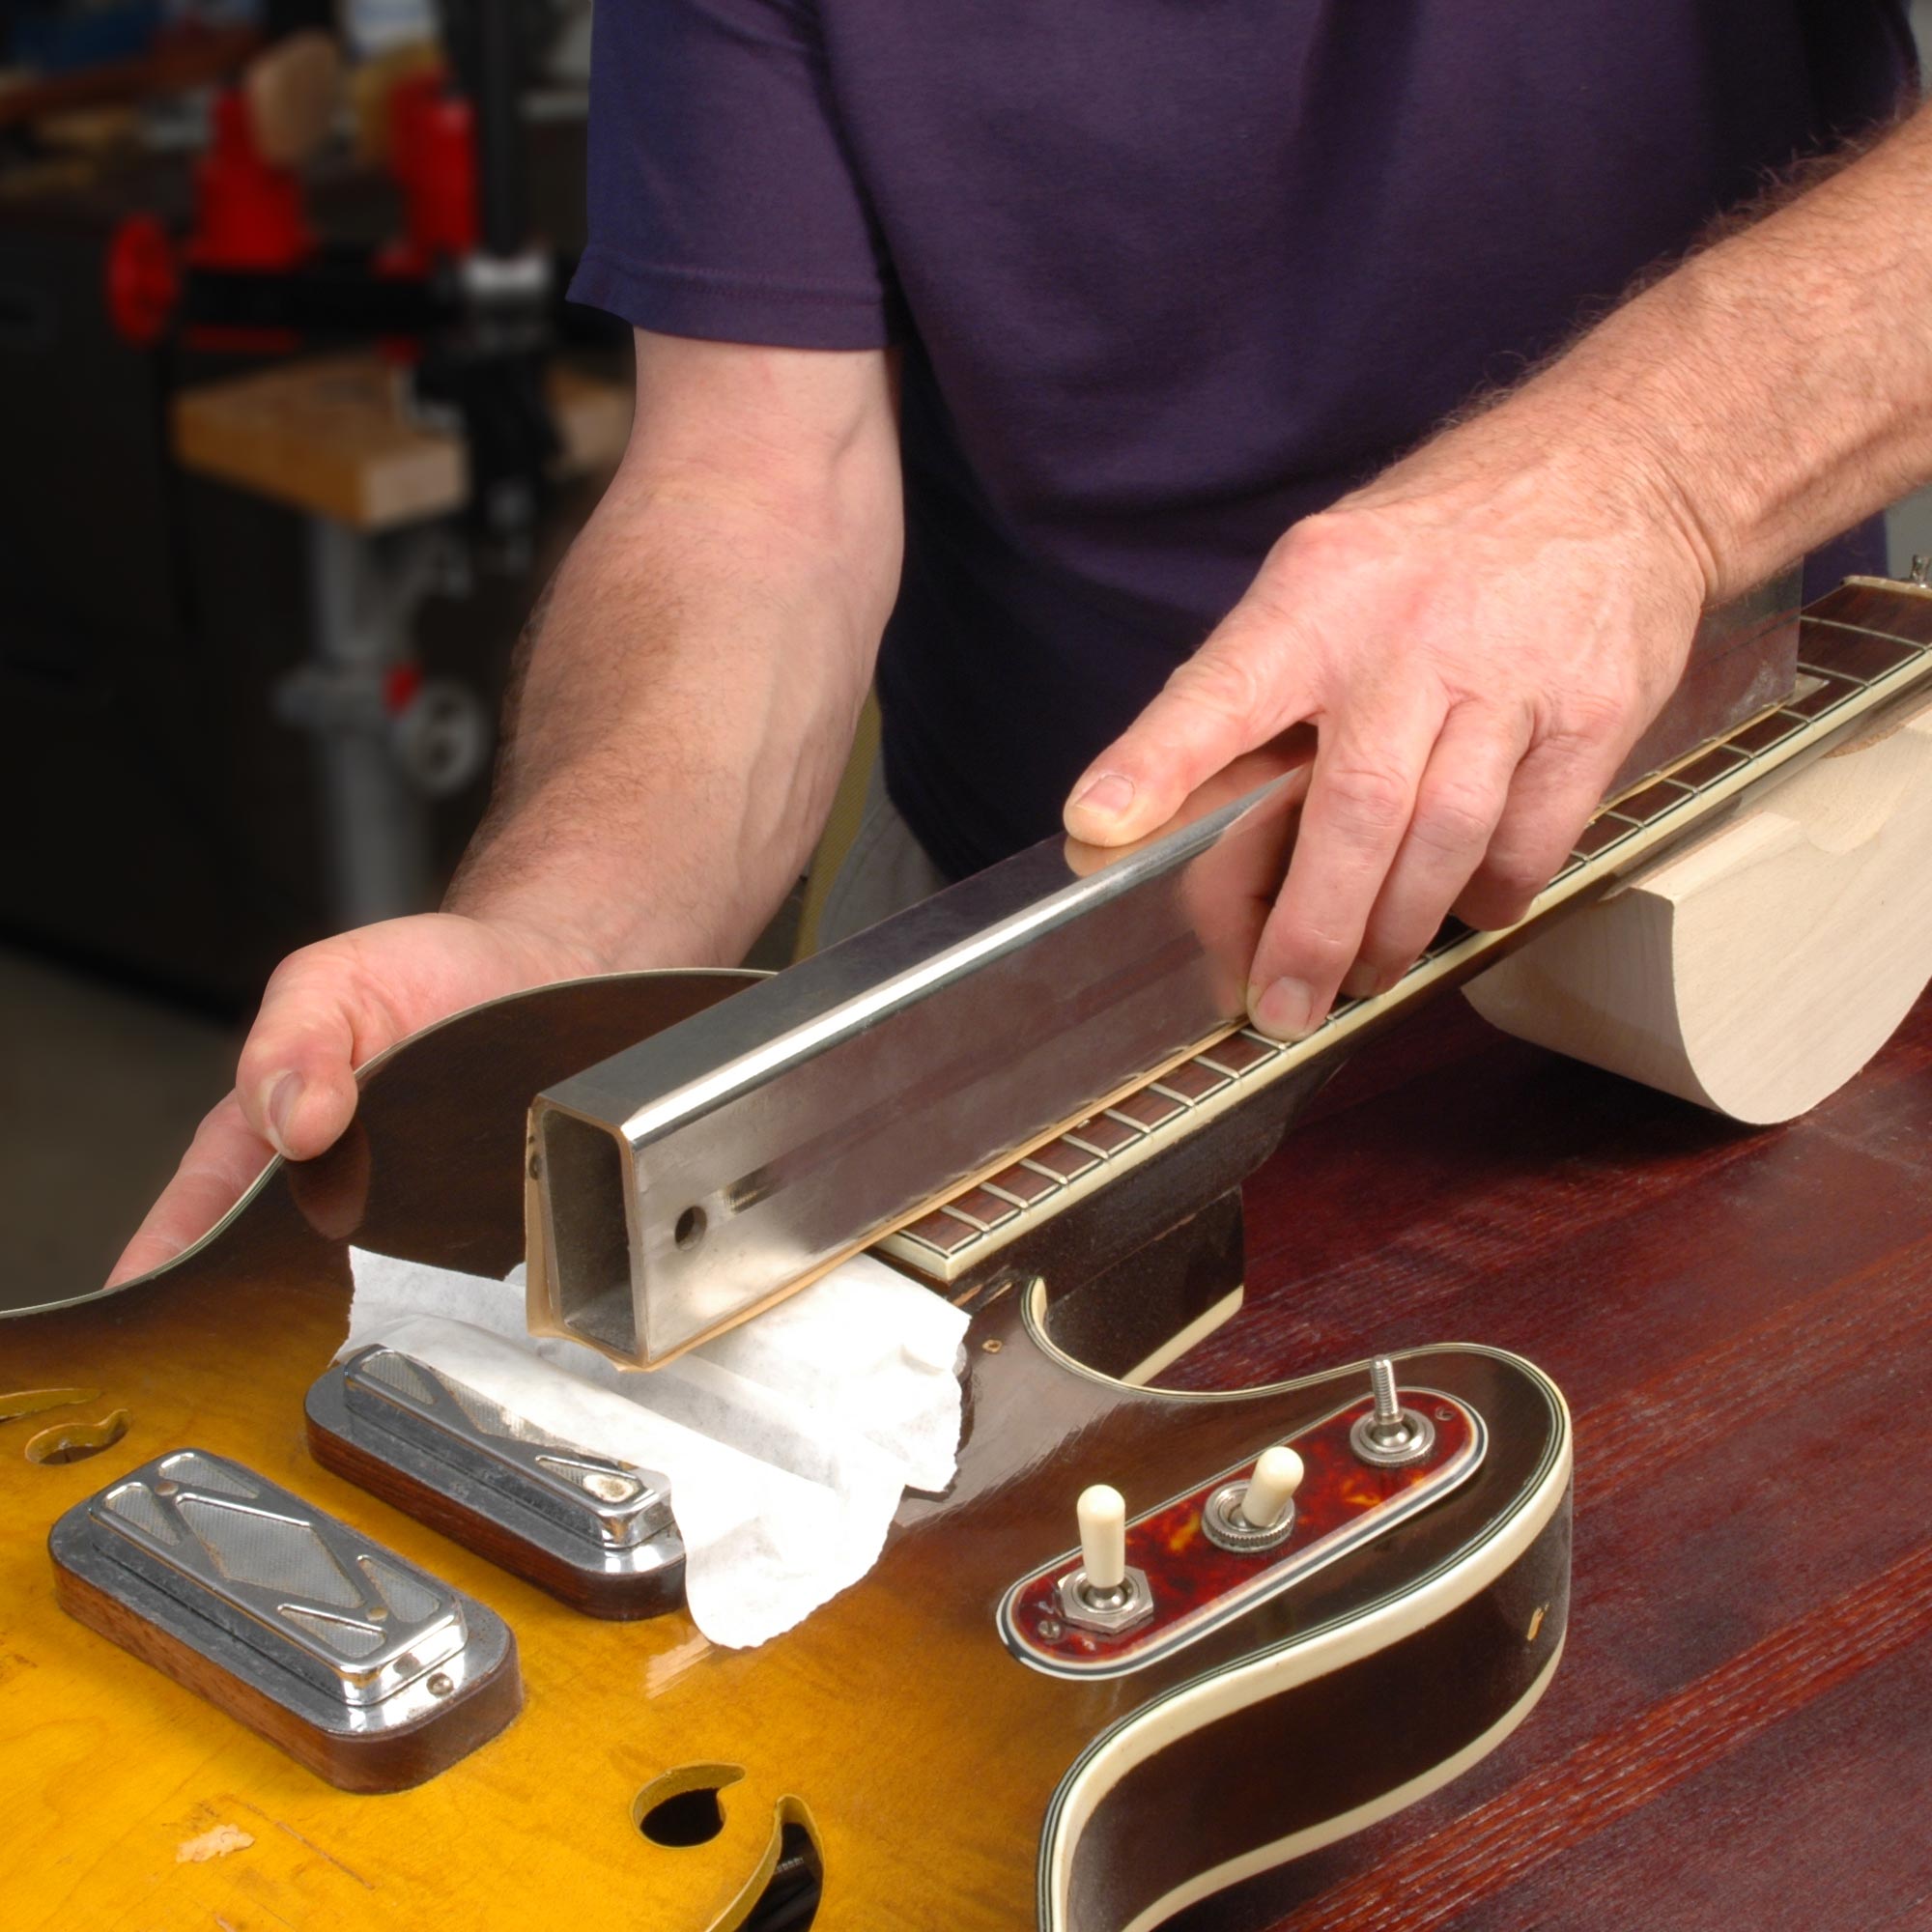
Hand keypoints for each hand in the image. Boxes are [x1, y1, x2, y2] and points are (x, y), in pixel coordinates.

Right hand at [108, 913, 600, 1285]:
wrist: (535, 968)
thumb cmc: (417, 975)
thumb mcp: (330, 984)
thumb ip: (294, 1044)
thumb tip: (291, 1123)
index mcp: (263, 1139)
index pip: (196, 1221)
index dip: (165, 1274)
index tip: (153, 1320)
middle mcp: (330, 1190)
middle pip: (282, 1273)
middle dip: (270, 1313)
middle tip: (272, 1348)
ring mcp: (405, 1213)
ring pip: (371, 1284)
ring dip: (370, 1303)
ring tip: (368, 1329)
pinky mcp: (479, 1221)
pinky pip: (456, 1269)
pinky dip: (454, 1282)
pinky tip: (460, 1296)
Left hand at [1063, 415, 1711, 1038]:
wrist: (1619, 466)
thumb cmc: (1444, 543)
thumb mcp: (1327, 573)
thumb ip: (1261, 684)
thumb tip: (1175, 807)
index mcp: (1319, 596)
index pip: (1224, 686)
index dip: (1158, 760)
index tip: (1100, 824)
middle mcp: (1411, 639)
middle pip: (1352, 811)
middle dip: (1308, 929)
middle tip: (1278, 1003)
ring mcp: (1509, 678)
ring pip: (1443, 844)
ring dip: (1395, 933)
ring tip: (1361, 974)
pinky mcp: (1592, 714)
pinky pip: (1529, 843)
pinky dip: (1487, 897)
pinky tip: (1460, 909)